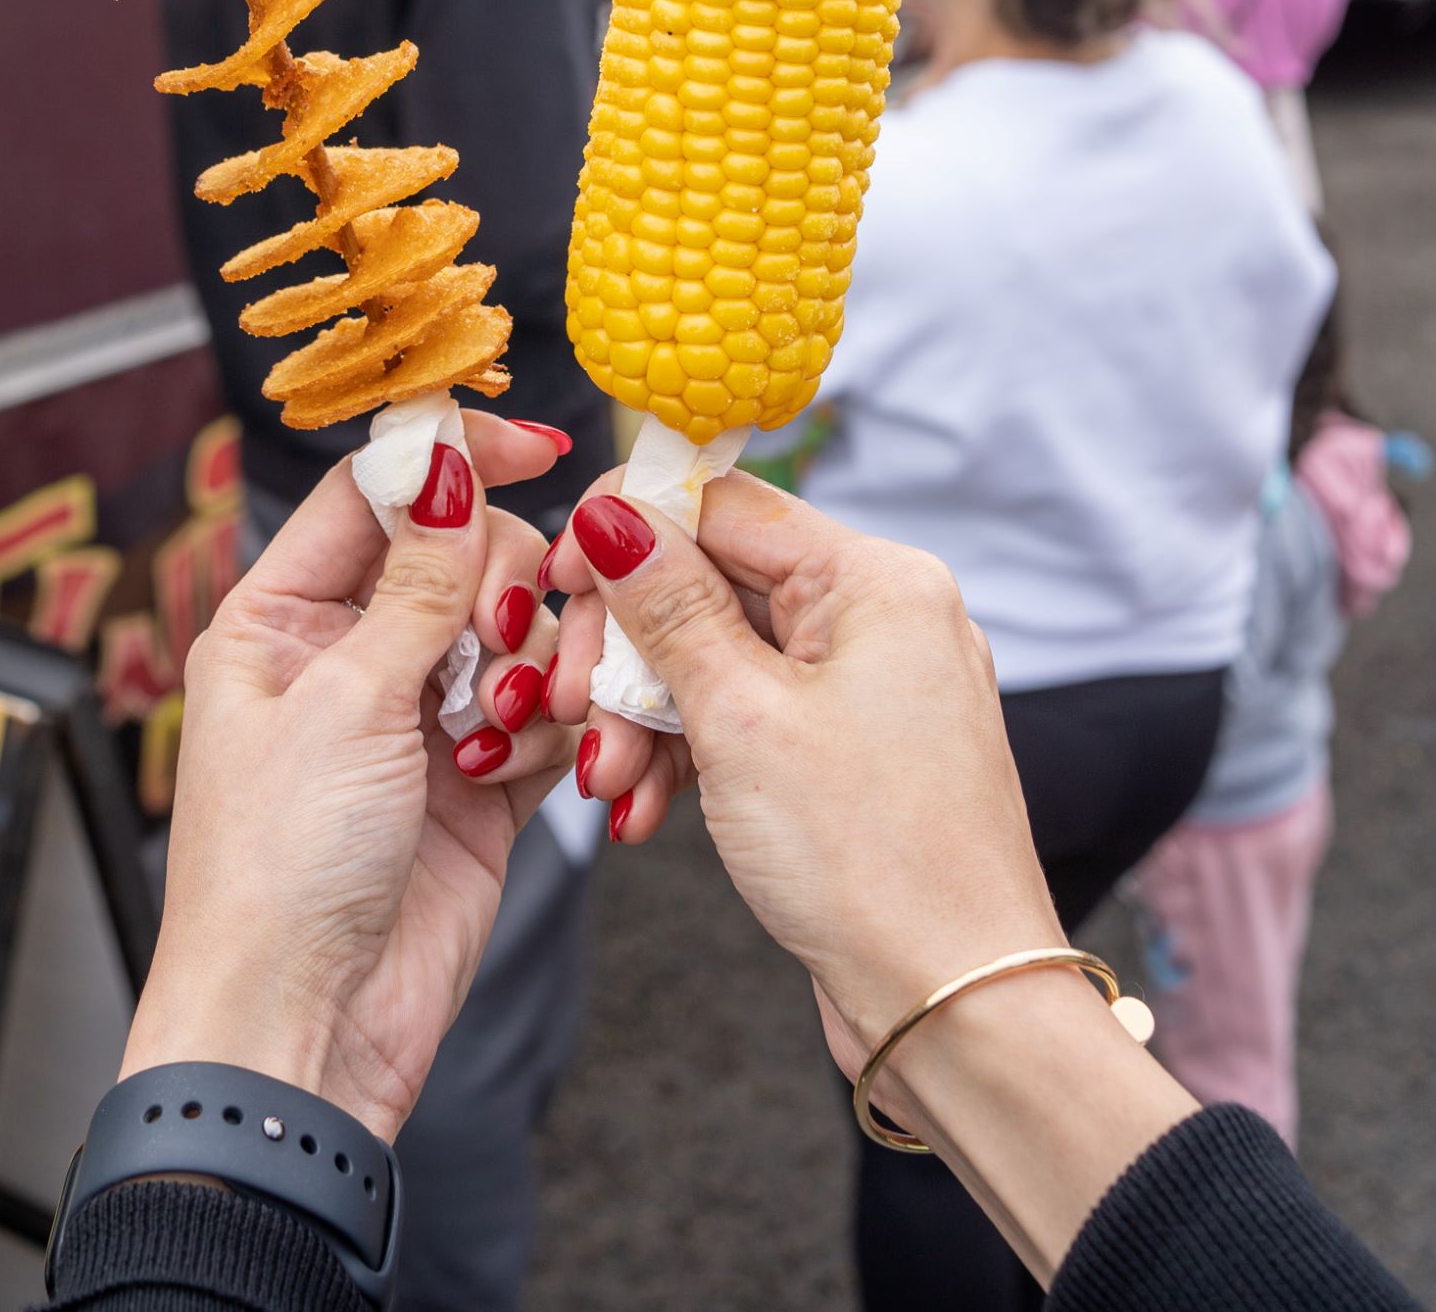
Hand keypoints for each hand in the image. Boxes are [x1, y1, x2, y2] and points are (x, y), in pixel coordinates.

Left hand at [123, 413, 573, 1139]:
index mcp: (280, 618)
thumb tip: (449, 467)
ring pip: (513, 635)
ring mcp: (413, 722)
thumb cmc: (276, 873)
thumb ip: (418, 583)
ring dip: (529, 669)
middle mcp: (347, 658)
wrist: (303, 1033)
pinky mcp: (474, 785)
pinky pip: (541, 716)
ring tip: (505, 731)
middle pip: (464, 556)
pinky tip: (522, 773)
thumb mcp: (346, 702)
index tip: (534, 444)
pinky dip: (548, 732)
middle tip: (497, 643)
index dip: (453, 458)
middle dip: (502, 588)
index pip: (377, 495)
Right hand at [543, 468, 1060, 1067]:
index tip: (559, 577)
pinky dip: (690, 755)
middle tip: (573, 707)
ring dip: (647, 717)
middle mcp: (883, 617)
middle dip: (629, 651)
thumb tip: (614, 513)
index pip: (724, 505)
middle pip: (712, 583)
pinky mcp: (852, 754)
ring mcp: (870, 688)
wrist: (957, 1010)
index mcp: (877, 580)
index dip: (628, 532)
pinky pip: (748, 719)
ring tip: (608, 785)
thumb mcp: (742, 719)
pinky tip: (645, 810)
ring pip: (720, 660)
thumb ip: (668, 605)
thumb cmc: (872, 862)